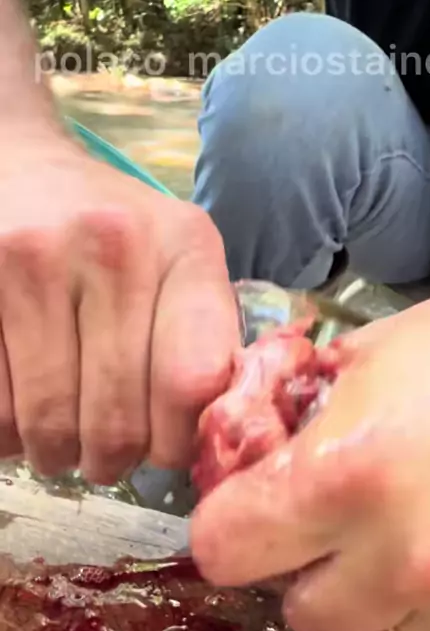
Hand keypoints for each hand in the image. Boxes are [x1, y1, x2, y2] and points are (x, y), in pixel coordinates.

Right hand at [0, 131, 238, 481]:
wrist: (23, 169)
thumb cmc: (115, 233)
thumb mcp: (180, 263)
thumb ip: (205, 342)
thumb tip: (208, 443)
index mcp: (182, 246)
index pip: (191, 384)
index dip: (177, 442)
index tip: (164, 449)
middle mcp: (111, 247)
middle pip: (116, 422)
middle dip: (112, 461)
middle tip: (106, 457)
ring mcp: (31, 262)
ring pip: (47, 426)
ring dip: (57, 454)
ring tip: (62, 436)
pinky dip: (9, 435)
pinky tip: (22, 407)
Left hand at [191, 284, 429, 630]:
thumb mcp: (380, 348)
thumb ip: (301, 402)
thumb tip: (258, 439)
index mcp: (345, 474)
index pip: (225, 549)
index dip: (231, 525)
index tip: (250, 507)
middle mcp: (402, 559)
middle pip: (302, 613)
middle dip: (309, 570)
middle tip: (340, 521)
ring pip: (380, 630)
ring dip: (383, 589)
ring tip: (425, 521)